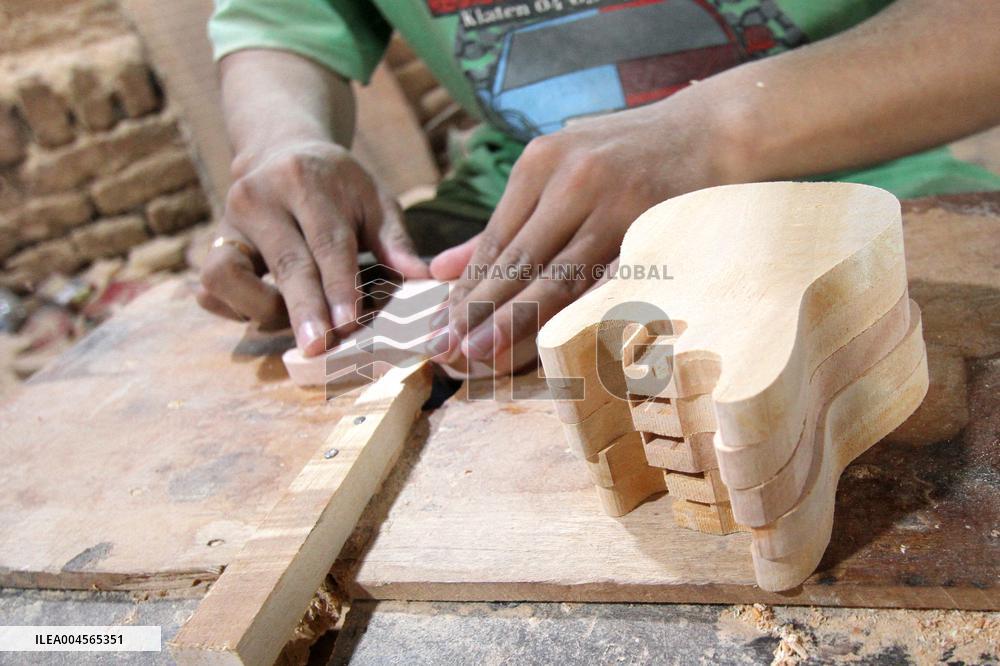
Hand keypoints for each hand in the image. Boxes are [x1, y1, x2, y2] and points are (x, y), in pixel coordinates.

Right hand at [197, 140, 428, 354]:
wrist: (282, 150)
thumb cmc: (338, 185)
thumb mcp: (373, 199)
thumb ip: (395, 240)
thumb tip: (420, 278)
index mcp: (305, 180)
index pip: (327, 242)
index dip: (339, 286)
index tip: (349, 323)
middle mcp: (259, 197)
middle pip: (285, 263)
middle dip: (303, 309)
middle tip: (318, 347)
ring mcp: (227, 221)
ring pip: (229, 276)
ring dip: (262, 309)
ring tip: (296, 323)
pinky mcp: (211, 243)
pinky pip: (211, 287)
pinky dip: (234, 307)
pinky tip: (265, 311)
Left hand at [428, 92, 730, 364]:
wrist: (711, 131)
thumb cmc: (625, 156)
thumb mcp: (559, 168)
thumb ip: (503, 222)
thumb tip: (438, 270)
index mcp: (541, 162)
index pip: (494, 240)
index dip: (466, 290)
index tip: (442, 328)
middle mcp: (572, 179)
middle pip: (518, 261)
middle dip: (479, 312)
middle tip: (448, 353)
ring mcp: (614, 204)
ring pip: (556, 278)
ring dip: (516, 322)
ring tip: (483, 356)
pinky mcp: (652, 229)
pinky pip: (605, 285)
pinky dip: (575, 317)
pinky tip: (551, 344)